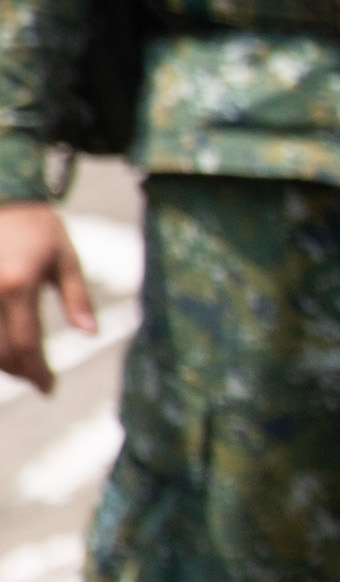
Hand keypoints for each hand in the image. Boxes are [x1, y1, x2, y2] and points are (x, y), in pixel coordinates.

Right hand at [0, 199, 97, 394]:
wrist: (2, 193)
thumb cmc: (36, 224)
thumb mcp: (65, 258)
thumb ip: (77, 298)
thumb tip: (89, 334)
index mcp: (17, 286)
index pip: (25, 344)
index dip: (36, 372)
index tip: (48, 388)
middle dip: (19, 371)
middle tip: (37, 379)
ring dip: (0, 360)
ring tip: (21, 365)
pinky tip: (4, 346)